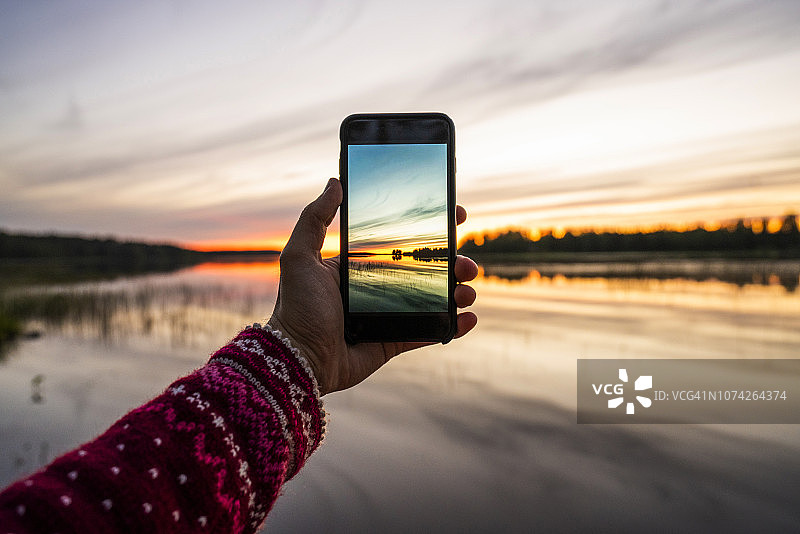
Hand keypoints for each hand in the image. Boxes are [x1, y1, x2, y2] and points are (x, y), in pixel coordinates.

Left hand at [268, 177, 477, 394]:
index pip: (400, 241)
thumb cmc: (296, 308)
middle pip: (425, 269)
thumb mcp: (299, 256)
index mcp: (358, 266)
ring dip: (458, 292)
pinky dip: (454, 326)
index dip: (429, 230)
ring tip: (467, 289)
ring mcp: (388, 316)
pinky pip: (431, 331)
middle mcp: (376, 288)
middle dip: (452, 262)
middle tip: (464, 261)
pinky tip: (469, 317)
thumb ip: (314, 219)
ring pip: (434, 299)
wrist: (299, 359)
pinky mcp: (394, 342)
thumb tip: (334, 182)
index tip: (454, 215)